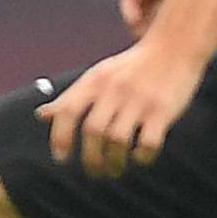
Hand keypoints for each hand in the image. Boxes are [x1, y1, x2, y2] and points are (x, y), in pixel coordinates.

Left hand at [36, 38, 204, 178]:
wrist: (175, 45)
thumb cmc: (133, 66)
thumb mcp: (98, 76)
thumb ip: (71, 97)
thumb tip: (41, 115)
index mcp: (95, 81)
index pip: (68, 111)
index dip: (60, 137)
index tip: (62, 158)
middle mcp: (114, 90)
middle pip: (93, 131)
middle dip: (91, 159)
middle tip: (95, 172)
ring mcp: (139, 100)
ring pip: (117, 140)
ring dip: (114, 162)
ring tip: (114, 170)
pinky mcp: (162, 110)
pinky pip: (148, 142)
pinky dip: (142, 156)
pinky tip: (141, 158)